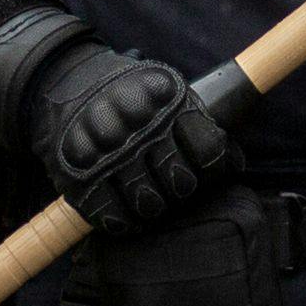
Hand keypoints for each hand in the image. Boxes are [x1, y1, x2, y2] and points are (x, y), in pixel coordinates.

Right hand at [26, 40, 231, 232]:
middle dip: (182, 189)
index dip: (213, 166)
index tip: (204, 166)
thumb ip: (200, 125)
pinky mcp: (75, 169)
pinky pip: (107, 211)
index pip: (208, 149)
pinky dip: (121, 220)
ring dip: (154, 207)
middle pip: (179, 180)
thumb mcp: (170, 96)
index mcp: (164, 94)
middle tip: (175, 186)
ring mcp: (103, 146)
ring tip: (151, 199)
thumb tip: (234, 165)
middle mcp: (134, 118)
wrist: (71, 85)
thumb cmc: (134, 99)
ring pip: (146, 201)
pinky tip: (126, 213)